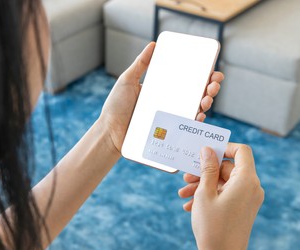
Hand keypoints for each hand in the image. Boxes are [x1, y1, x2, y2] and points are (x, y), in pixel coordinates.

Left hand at [99, 42, 224, 153]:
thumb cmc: (116, 107)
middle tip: (213, 85)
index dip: (203, 75)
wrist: (109, 131)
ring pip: (195, 110)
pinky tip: (199, 116)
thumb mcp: (127, 81)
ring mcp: (169, 118)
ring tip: (206, 99)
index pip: (187, 80)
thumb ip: (140, 65)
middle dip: (210, 88)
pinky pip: (186, 127)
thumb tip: (153, 45)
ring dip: (206, 103)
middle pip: (196, 94)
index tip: (212, 70)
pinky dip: (195, 121)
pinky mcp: (167, 132)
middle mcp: (169, 103)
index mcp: (162, 90)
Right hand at [178, 144, 263, 249]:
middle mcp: (251, 187)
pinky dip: (209, 196)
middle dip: (204, 171)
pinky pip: (225, 194)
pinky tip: (190, 205)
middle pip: (228, 168)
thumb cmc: (212, 226)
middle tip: (185, 177)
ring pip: (223, 182)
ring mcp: (247, 199)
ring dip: (202, 185)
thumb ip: (207, 168)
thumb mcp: (205, 193)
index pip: (241, 151)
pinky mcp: (242, 208)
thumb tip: (207, 150)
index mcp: (246, 180)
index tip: (205, 152)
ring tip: (183, 194)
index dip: (223, 148)